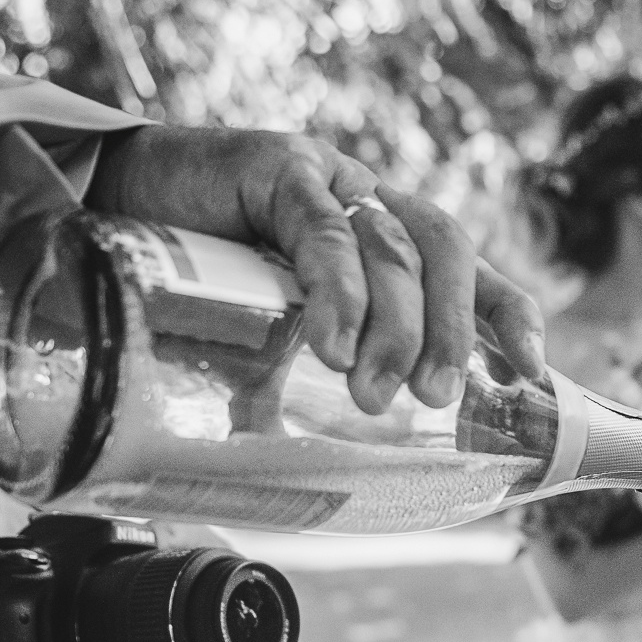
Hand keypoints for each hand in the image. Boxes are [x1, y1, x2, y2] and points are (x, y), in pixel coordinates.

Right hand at [86, 126, 545, 413]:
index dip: (510, 315)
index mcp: (384, 238)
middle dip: (451, 332)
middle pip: (445, 255)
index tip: (533, 374)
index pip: (471, 271)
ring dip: (395, 325)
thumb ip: (286, 390)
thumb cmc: (192, 272)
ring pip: (393, 245)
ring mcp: (331, 177)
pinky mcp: (280, 164)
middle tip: (433, 400)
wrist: (109, 199)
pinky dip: (338, 290)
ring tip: (374, 392)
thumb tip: (291, 477)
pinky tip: (333, 346)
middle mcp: (371, 200)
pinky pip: (323, 229)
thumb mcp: (260, 339)